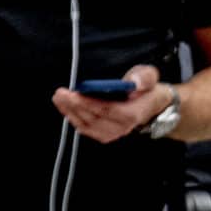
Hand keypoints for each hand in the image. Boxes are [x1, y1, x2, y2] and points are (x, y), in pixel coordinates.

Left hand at [54, 65, 169, 143]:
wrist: (150, 105)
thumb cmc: (147, 89)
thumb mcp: (149, 77)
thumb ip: (144, 77)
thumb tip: (134, 81)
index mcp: (134, 112)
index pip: (110, 111)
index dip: (91, 104)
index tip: (75, 94)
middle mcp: (124, 126)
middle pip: (95, 118)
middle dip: (75, 106)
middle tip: (61, 94)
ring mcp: (114, 132)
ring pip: (88, 125)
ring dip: (71, 112)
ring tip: (59, 99)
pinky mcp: (106, 134)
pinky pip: (87, 129)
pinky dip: (74, 119)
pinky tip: (65, 108)